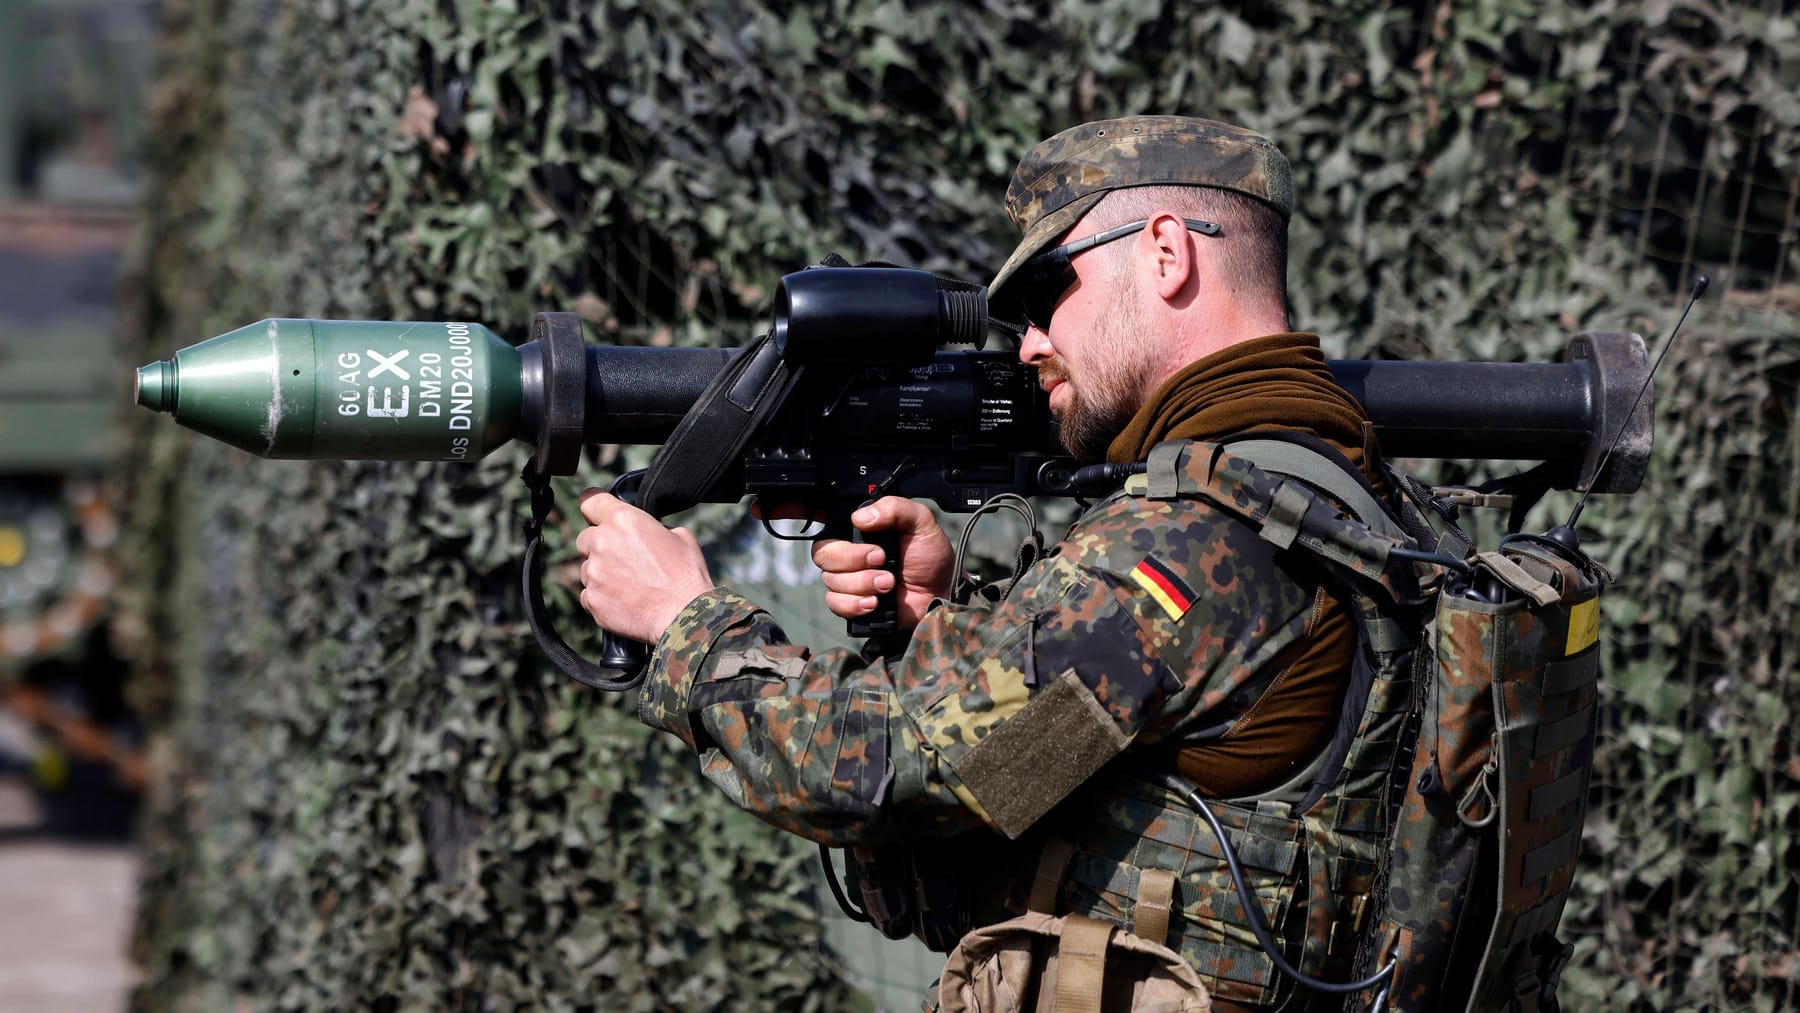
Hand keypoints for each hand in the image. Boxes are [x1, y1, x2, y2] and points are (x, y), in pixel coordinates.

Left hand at [574, 491, 714, 642]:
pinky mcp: (592, 599)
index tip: (594, 512)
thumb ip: (652, 527)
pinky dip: (602, 597)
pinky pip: (589, 594)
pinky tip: (625, 601)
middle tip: (623, 559)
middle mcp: (602, 542)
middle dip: (599, 546)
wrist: (684, 615)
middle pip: (584, 538)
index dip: (592, 506)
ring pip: (587, 569)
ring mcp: (594, 573)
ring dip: (601, 573)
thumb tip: (645, 532)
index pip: (589, 500)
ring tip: (629, 585)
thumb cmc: (687, 575)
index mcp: (623, 520)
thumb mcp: (680, 536)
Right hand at [807, 496, 954, 634]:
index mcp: (860, 530)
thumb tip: (861, 517)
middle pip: (823, 553)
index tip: (852, 530)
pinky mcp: (851, 603)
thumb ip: (894, 508)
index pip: (828, 522)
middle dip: (852, 558)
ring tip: (889, 583)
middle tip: (882, 559)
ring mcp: (848, 579)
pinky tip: (874, 602)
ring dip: (862, 583)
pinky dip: (854, 603)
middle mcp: (848, 553)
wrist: (940, 593)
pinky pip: (835, 603)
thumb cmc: (930, 556)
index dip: (826, 524)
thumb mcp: (920, 522)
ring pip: (831, 580)